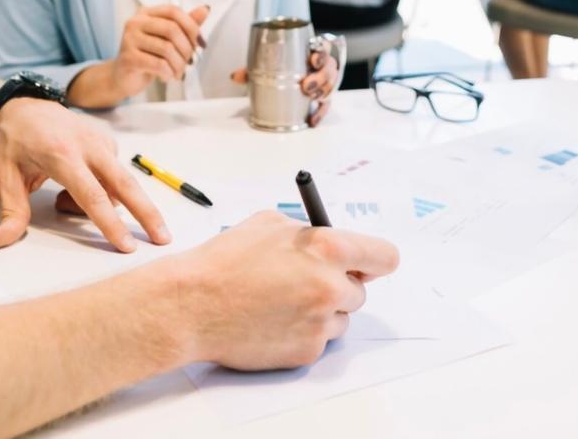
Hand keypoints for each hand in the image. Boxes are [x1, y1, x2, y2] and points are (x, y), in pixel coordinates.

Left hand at [0, 98, 168, 251]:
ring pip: (117, 186)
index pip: (91, 195)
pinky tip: (76, 184)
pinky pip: (114, 177)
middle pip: (125, 185)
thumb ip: (10, 212)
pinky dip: (101, 190)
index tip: (126, 246)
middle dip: (146, 214)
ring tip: (61, 199)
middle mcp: (89, 147)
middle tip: (163, 239)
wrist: (26, 106)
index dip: (109, 223)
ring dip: (100, 204)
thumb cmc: (15, 143)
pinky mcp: (109, 142)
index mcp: (62, 155)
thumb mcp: (4, 177)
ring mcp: (102, 142)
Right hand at [110, 4, 208, 100]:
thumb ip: (185, 24)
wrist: (123, 77)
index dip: (191, 27)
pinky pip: (158, 64)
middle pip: (172, 29)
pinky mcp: (128, 58)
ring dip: (179, 64)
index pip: (174, 11)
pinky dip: (168, 73)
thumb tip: (205, 9)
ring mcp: (129, 40)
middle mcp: (135, 22)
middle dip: (186, 48)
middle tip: (188, 61)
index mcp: (146, 13)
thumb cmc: (147, 56)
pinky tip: (165, 76)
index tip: (198, 43)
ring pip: (167, 49)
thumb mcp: (167, 39)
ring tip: (177, 72)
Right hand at [166, 210, 399, 369]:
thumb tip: (333, 244)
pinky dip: (303, 332)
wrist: (193, 305)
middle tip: (305, 281)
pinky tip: (273, 320)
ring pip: (341, 318)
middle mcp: (331, 287)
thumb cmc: (225, 261)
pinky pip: (319, 340)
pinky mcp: (307, 352)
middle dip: (338, 285)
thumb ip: (311, 233)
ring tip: (282, 301)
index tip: (368, 264)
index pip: (384, 257)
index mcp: (328, 249)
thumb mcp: (272, 224)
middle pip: (360, 291)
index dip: (375, 260)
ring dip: (322, 311)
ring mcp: (320, 324)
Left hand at [229, 48, 337, 127]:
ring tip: (310, 98)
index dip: (320, 54)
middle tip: (307, 85)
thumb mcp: (266, 65)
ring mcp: (324, 83)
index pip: (322, 49)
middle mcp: (321, 67)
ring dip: (322, 93)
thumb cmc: (282, 67)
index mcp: (310, 52)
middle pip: (329, 70)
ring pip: (330, 87)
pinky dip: (319, 113)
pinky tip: (312, 120)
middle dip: (320, 78)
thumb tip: (234, 76)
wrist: (289, 77)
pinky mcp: (323, 99)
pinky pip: (326, 106)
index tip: (313, 60)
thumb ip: (252, 69)